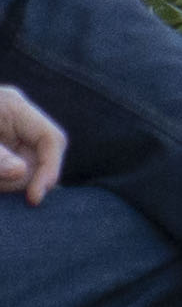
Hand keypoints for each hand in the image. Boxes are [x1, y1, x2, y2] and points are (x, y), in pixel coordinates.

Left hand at [0, 83, 64, 203]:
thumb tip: (21, 173)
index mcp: (14, 107)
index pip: (52, 139)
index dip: (50, 170)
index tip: (34, 199)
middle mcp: (18, 116)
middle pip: (44, 155)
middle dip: (26, 179)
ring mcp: (12, 129)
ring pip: (30, 164)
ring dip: (11, 182)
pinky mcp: (4, 142)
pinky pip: (18, 165)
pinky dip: (7, 179)